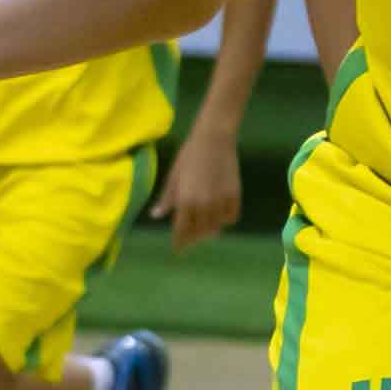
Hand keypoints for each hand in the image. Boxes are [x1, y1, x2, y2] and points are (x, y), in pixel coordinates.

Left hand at [153, 126, 242, 253]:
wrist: (213, 139)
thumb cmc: (188, 156)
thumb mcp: (173, 177)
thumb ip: (167, 199)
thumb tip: (156, 216)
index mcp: (185, 201)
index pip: (182, 231)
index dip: (180, 242)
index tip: (178, 250)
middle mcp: (203, 205)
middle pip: (199, 232)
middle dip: (194, 237)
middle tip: (191, 238)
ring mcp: (220, 201)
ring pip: (216, 227)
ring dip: (210, 230)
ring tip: (206, 229)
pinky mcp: (234, 195)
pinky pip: (231, 217)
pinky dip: (225, 220)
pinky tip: (220, 216)